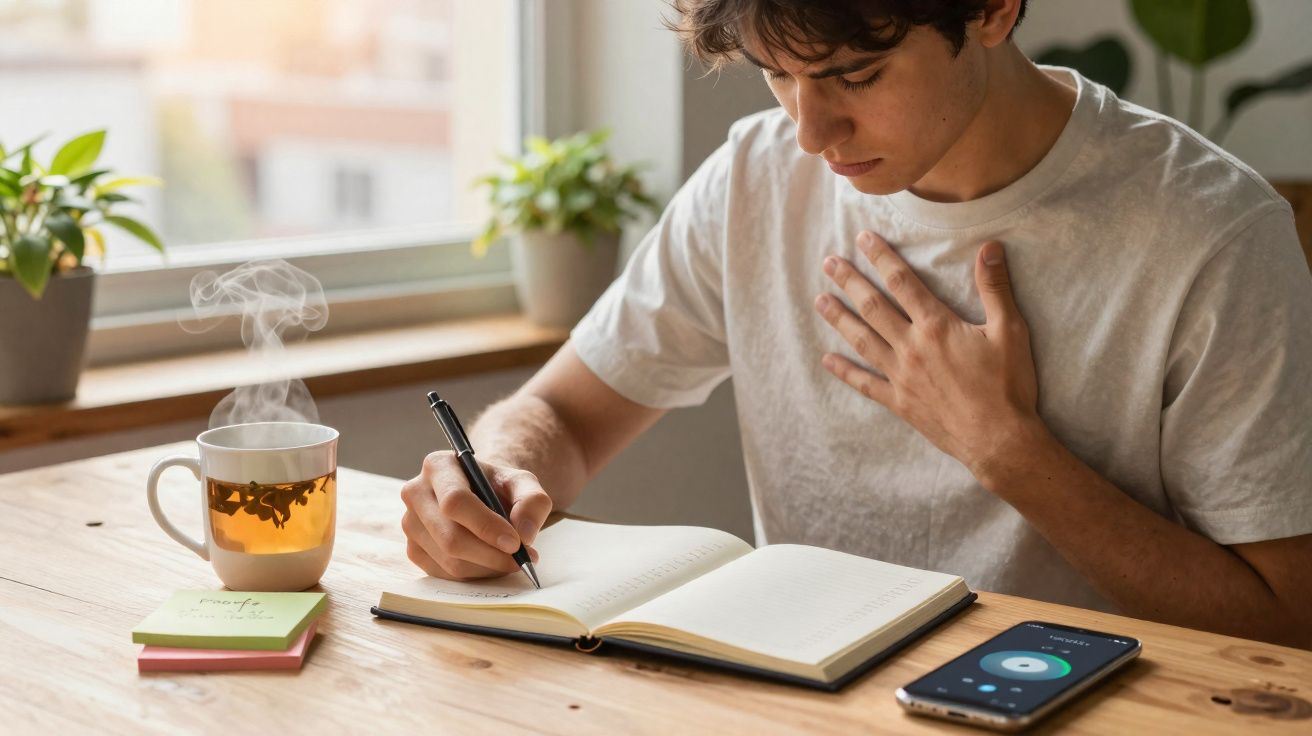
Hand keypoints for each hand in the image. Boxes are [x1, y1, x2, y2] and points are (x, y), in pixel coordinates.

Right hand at [400, 451, 551, 579]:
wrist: (481, 496)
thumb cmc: (499, 487)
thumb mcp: (523, 483)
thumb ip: (533, 501)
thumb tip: (524, 534)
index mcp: (439, 466)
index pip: (456, 501)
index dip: (486, 526)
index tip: (515, 543)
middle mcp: (416, 492)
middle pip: (450, 536)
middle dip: (490, 554)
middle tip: (521, 559)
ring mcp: (409, 523)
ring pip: (448, 560)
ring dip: (486, 567)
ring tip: (510, 558)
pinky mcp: (413, 549)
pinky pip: (444, 574)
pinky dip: (474, 574)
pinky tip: (490, 562)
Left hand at [814, 230, 1041, 477]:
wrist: (999, 440)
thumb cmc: (1008, 386)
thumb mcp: (1010, 331)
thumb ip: (995, 288)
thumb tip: (990, 247)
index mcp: (937, 326)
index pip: (902, 282)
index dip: (881, 257)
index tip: (863, 239)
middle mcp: (912, 347)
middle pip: (873, 307)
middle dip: (850, 281)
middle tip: (829, 263)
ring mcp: (901, 376)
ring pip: (862, 340)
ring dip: (839, 318)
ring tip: (819, 300)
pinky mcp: (899, 402)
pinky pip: (865, 383)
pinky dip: (844, 371)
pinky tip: (827, 360)